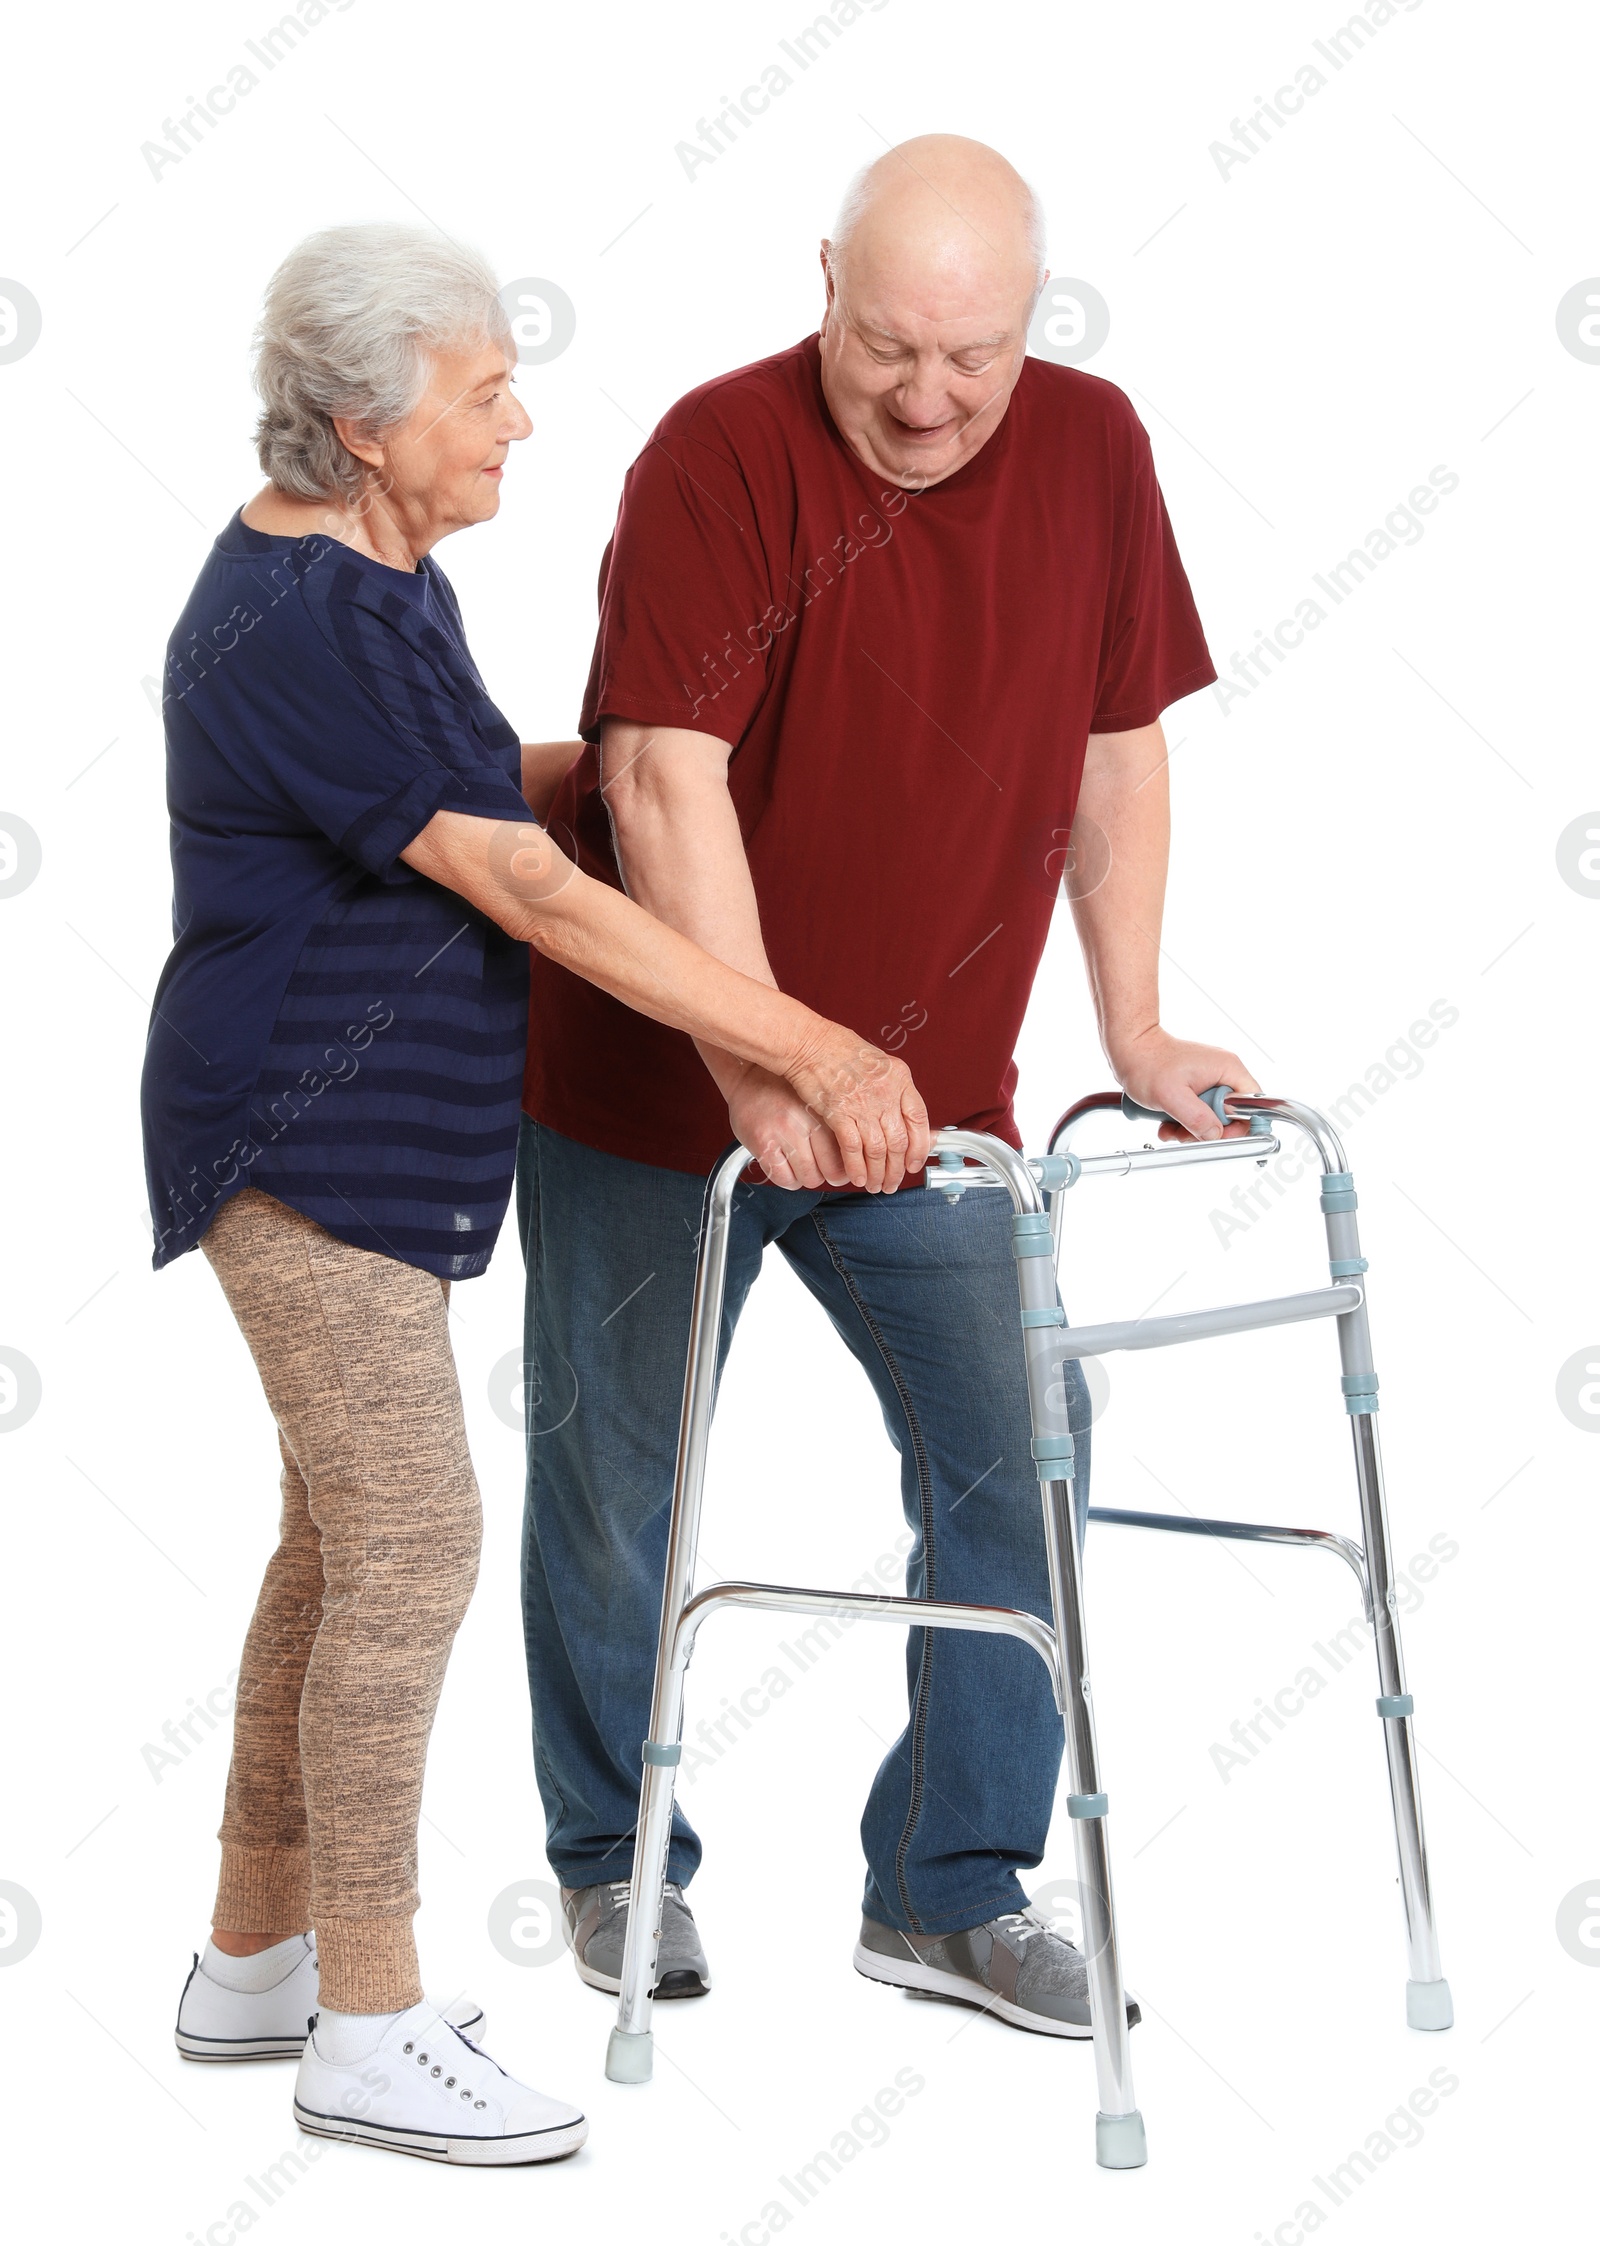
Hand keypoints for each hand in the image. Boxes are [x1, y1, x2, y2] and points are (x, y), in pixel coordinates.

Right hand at [722, 1066, 853, 1190]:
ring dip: (807, 1178)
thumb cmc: (783, 1091)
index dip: (846, 1168)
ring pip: (808, 1178)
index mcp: (824, 1111)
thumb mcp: (816, 1102)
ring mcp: (784, 1133)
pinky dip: (788, 1180)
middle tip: (822, 1171)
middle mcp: (806, 1122)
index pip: (847, 1153)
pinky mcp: (763, 1144)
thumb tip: (851, 1158)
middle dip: (828, 1176)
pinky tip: (787, 1170)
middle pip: (831, 1170)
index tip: (842, 1170)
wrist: (748, 1077)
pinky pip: (783, 1178)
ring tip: (801, 1168)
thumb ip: (833, 1126)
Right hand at [778, 1026, 930, 1192]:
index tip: (914, 1162)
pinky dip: (856, 1167)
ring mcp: (863, 1104)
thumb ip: (891, 1089)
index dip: (919, 1147)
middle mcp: (885, 1093)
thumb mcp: (877, 1062)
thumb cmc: (836, 1048)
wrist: (807, 1042)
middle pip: (899, 1141)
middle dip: (897, 1169)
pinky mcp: (840, 1113)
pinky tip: (856, 1176)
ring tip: (875, 1184)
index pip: (919, 1120)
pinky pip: (853, 1149)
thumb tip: (901, 1115)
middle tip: (892, 1182)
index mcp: (899, 1078)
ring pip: (878, 1150)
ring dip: (877, 1173)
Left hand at [1110, 1027, 1260, 1141]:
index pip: (1253, 1103)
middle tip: (1184, 1132)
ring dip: (1190, 1129)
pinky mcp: (1196, 1086)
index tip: (1217, 1135)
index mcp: (1228, 1068)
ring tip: (1170, 1127)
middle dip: (1206, 1130)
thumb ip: (1197, 1118)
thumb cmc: (1147, 1063)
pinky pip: (1198, 1112)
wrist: (1128, 1049)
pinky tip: (1166, 1122)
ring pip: (1212, 1117)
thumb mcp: (1172, 1096)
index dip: (1239, 1125)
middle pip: (1230, 1115)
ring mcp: (1209, 1079)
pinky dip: (1182, 1122)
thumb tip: (1215, 1135)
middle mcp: (1223, 1073)